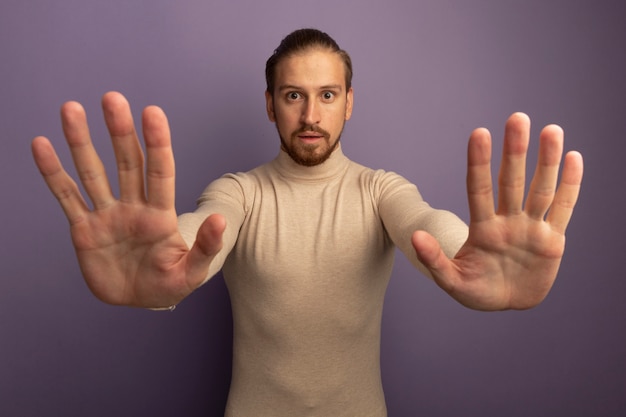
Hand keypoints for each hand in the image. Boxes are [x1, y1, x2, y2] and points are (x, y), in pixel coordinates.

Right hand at [31, 92, 224, 307]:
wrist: (139, 301)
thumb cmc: (169, 284)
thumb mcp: (192, 272)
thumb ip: (206, 247)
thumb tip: (219, 220)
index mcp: (161, 215)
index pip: (160, 172)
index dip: (157, 143)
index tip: (152, 112)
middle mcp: (134, 207)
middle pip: (127, 163)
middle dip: (120, 132)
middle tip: (112, 98)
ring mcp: (108, 215)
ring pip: (92, 172)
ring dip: (81, 142)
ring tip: (71, 109)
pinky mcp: (85, 229)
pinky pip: (67, 197)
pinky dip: (54, 173)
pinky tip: (42, 145)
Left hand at [412, 113, 583, 310]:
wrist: (506, 304)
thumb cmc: (476, 291)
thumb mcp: (451, 281)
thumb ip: (434, 260)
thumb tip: (415, 237)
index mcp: (482, 230)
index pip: (479, 189)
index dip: (479, 163)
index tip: (479, 133)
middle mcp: (507, 222)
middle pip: (511, 182)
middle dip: (514, 151)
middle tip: (517, 118)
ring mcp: (531, 228)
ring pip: (541, 189)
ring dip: (546, 161)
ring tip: (551, 130)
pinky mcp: (553, 240)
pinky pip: (563, 209)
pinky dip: (570, 186)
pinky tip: (573, 157)